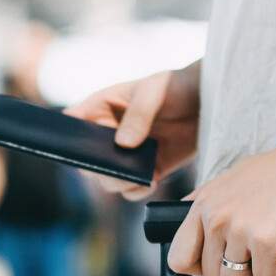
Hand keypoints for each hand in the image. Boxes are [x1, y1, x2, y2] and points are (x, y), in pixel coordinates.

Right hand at [63, 64, 201, 201]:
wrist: (208, 103)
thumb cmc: (176, 86)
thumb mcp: (155, 91)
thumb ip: (139, 114)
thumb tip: (123, 145)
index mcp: (101, 108)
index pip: (72, 123)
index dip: (67, 136)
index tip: (76, 147)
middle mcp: (109, 134)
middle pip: (87, 160)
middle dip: (97, 168)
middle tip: (114, 168)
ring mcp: (127, 154)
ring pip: (108, 179)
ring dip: (118, 182)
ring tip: (137, 176)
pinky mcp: (148, 169)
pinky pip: (132, 188)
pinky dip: (138, 189)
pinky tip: (151, 181)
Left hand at [170, 121, 275, 275]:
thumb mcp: (231, 179)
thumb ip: (207, 201)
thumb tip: (186, 212)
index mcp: (203, 204)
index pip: (178, 259)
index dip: (200, 270)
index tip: (221, 264)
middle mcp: (215, 218)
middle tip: (256, 262)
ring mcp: (238, 230)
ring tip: (272, 256)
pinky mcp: (265, 242)